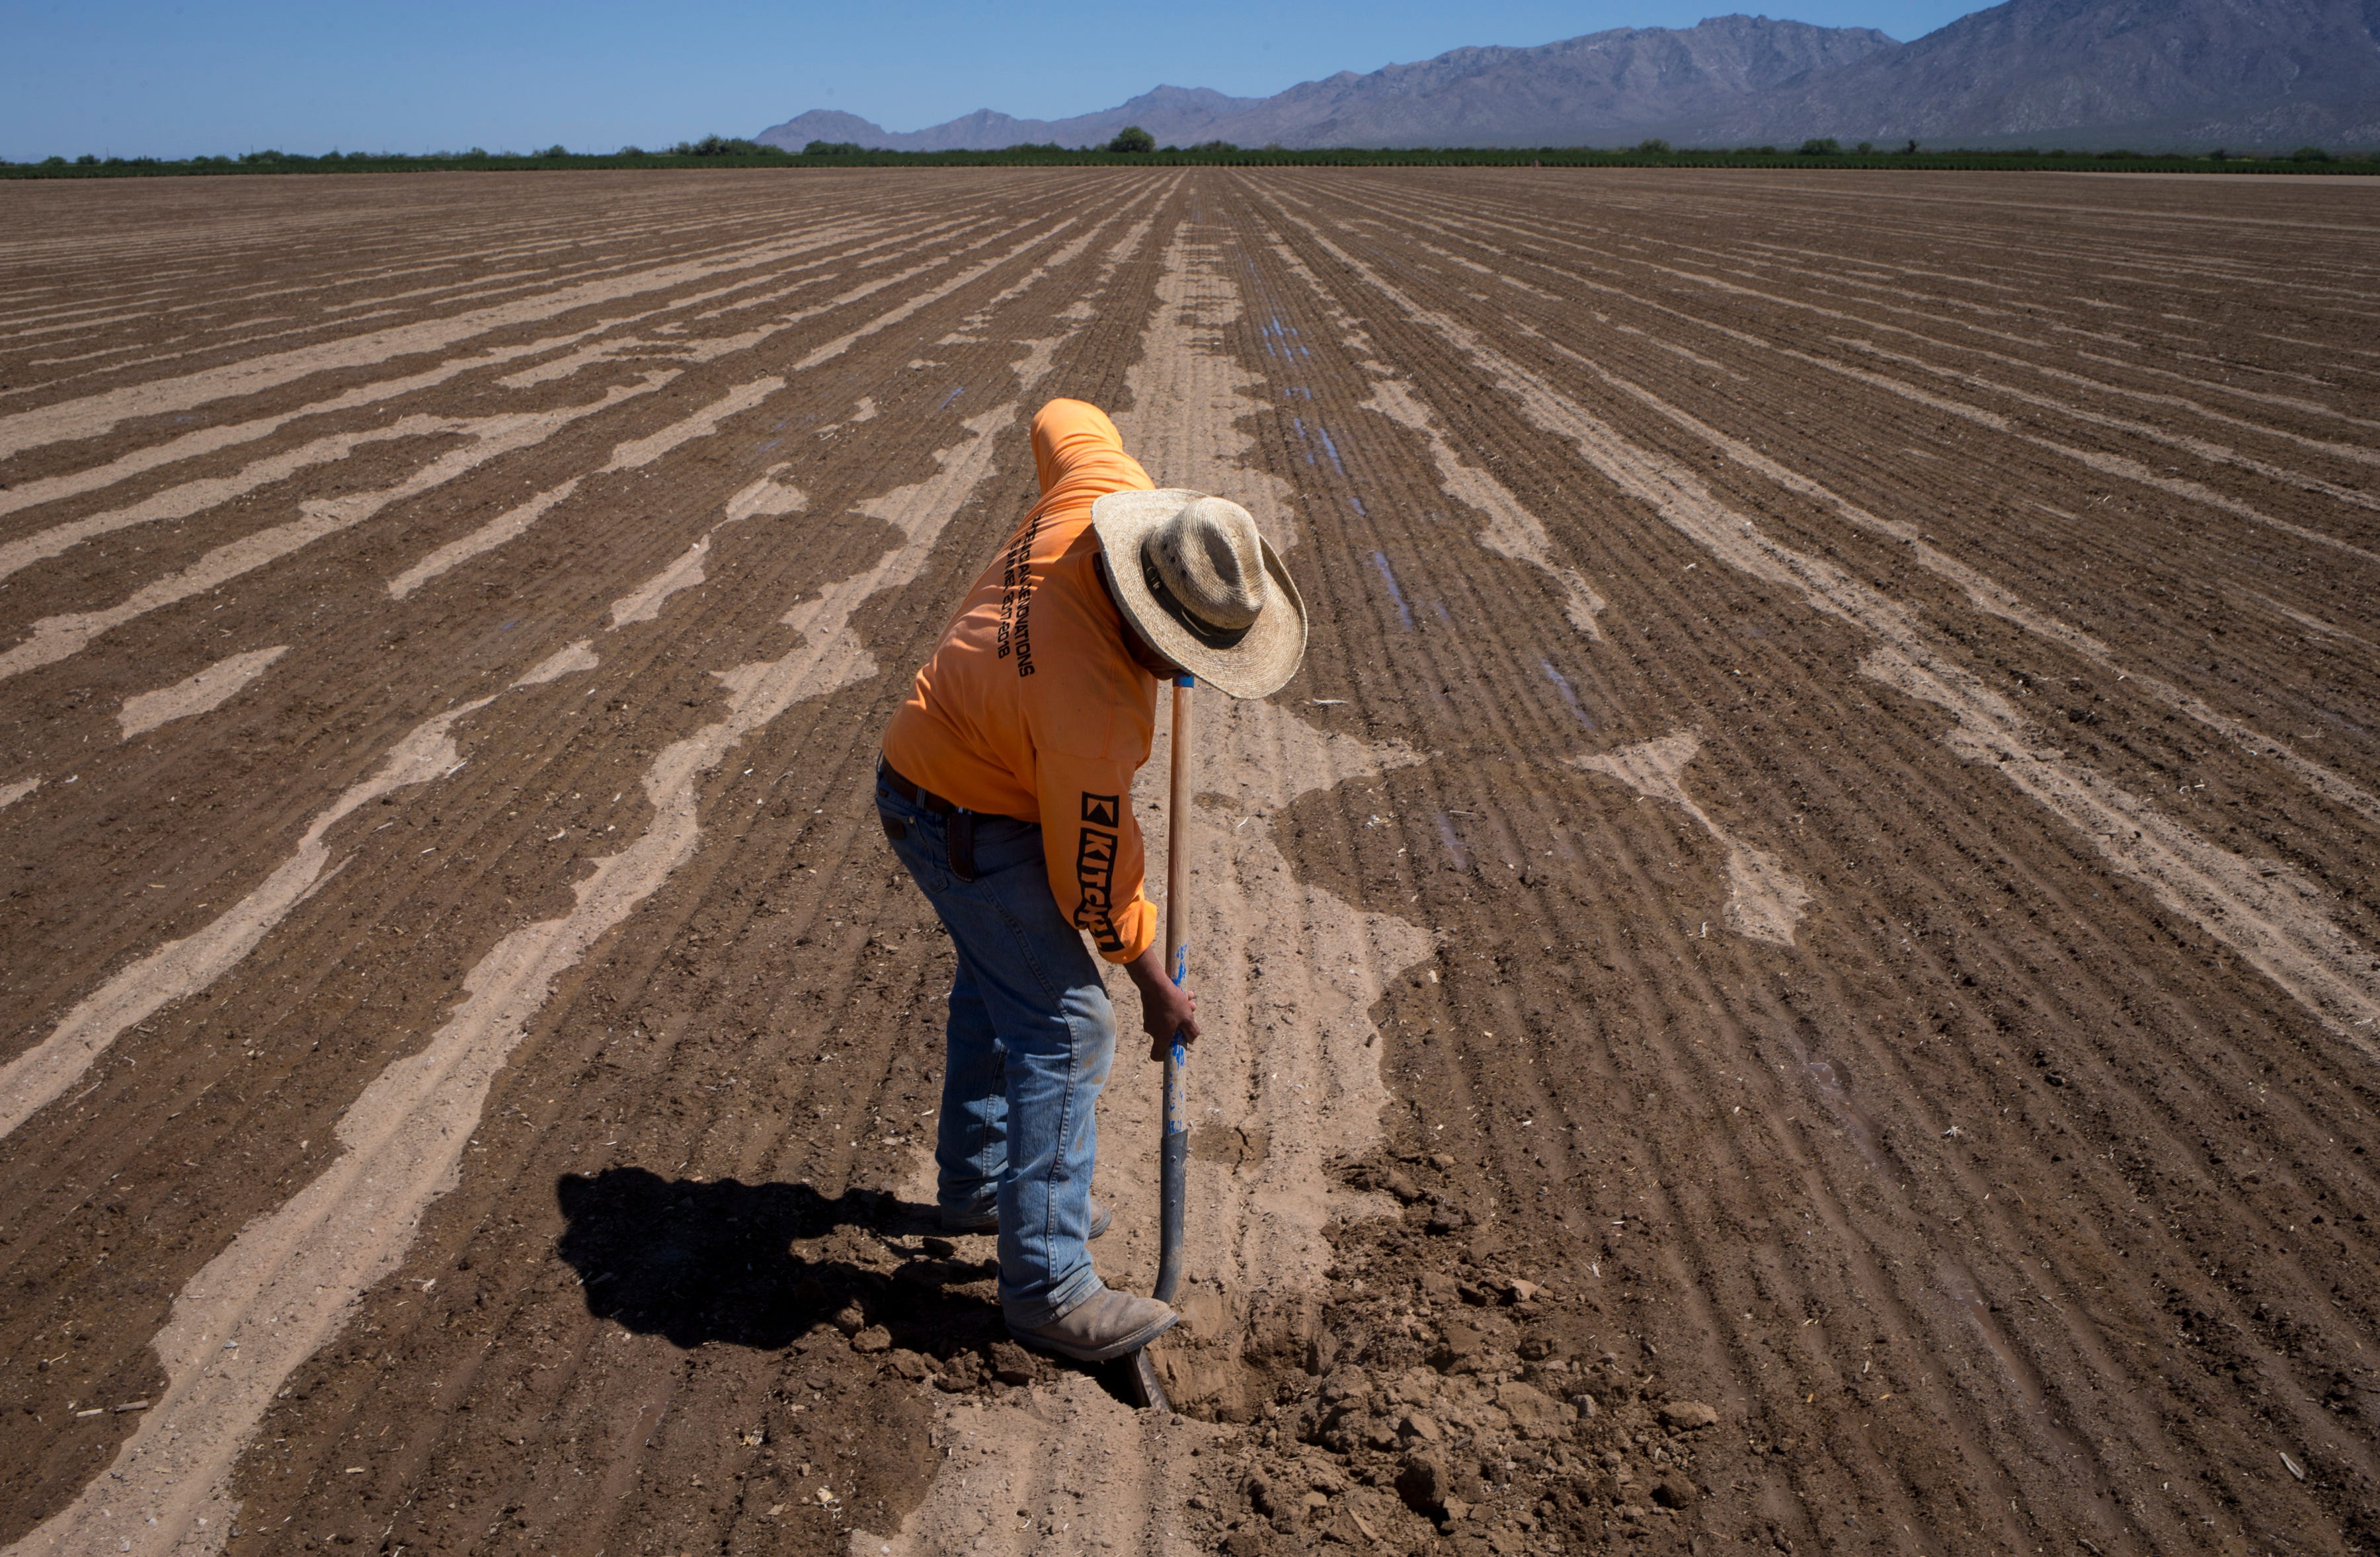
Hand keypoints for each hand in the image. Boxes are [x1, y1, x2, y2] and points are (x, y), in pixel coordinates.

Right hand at [1125, 941, 1198, 1061]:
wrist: (1155, 984)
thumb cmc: (1172, 1003)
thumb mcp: (1187, 1018)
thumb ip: (1191, 1032)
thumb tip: (1192, 1040)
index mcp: (1160, 1037)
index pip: (1156, 1055)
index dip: (1164, 1056)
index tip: (1174, 1048)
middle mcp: (1152, 1030)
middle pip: (1168, 1033)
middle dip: (1181, 1024)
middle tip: (1191, 1012)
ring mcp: (1149, 1019)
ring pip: (1168, 1019)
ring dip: (1180, 1011)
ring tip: (1189, 998)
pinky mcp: (1148, 1008)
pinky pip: (1163, 1010)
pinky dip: (1172, 1004)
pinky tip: (1183, 992)